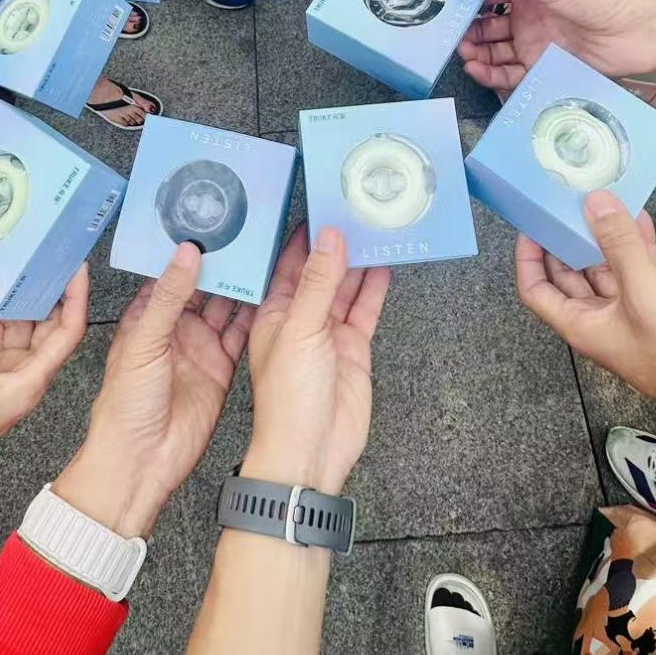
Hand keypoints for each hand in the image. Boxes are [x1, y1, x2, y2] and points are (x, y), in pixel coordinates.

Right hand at [0, 269, 88, 480]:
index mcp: (29, 382)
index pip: (68, 333)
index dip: (75, 298)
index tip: (74, 266)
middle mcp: (24, 378)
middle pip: (48, 329)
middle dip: (48, 294)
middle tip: (41, 256)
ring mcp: (5, 379)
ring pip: (22, 333)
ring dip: (17, 305)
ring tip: (10, 268)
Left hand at [54, 243, 248, 537]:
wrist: (143, 461)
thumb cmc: (125, 404)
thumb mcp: (144, 343)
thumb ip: (169, 298)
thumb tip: (188, 252)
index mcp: (147, 315)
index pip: (171, 271)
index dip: (191, 246)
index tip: (215, 218)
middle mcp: (175, 327)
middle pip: (205, 285)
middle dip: (225, 261)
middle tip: (252, 230)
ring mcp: (200, 348)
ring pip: (228, 307)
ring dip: (246, 284)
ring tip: (270, 253)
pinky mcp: (222, 368)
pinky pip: (243, 335)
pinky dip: (259, 316)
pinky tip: (276, 295)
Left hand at [243, 226, 390, 495]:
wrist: (312, 453)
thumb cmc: (287, 401)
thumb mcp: (299, 331)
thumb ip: (317, 283)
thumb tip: (329, 238)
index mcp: (271, 312)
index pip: (285, 262)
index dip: (298, 234)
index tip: (315, 201)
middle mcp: (297, 319)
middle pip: (317, 270)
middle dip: (332, 241)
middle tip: (351, 205)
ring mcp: (326, 334)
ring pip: (343, 286)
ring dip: (356, 260)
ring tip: (373, 226)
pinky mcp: (352, 349)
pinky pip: (364, 309)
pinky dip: (374, 288)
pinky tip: (385, 264)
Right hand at [454, 0, 655, 90]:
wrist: (642, 26)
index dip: (467, 0)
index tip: (445, 8)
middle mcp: (531, 15)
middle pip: (489, 26)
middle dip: (468, 33)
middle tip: (452, 40)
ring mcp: (539, 43)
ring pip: (497, 53)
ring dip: (478, 55)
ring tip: (465, 57)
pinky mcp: (548, 69)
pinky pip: (514, 75)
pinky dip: (495, 75)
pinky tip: (480, 72)